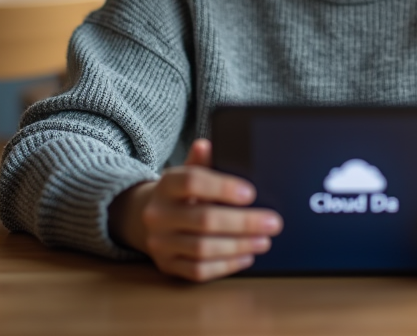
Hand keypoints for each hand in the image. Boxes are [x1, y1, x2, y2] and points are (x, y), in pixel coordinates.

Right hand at [108, 138, 282, 281]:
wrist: (144, 218)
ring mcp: (160, 243)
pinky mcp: (167, 265)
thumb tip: (207, 145)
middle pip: (203, 219)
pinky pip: (198, 270)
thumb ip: (202, 161)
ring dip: (238, 246)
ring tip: (264, 241)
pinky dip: (226, 265)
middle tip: (273, 223)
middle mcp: (158, 215)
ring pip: (203, 248)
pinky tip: (246, 256)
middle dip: (243, 222)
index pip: (192, 182)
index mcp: (166, 186)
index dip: (223, 187)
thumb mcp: (188, 172)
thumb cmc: (179, 194)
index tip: (252, 193)